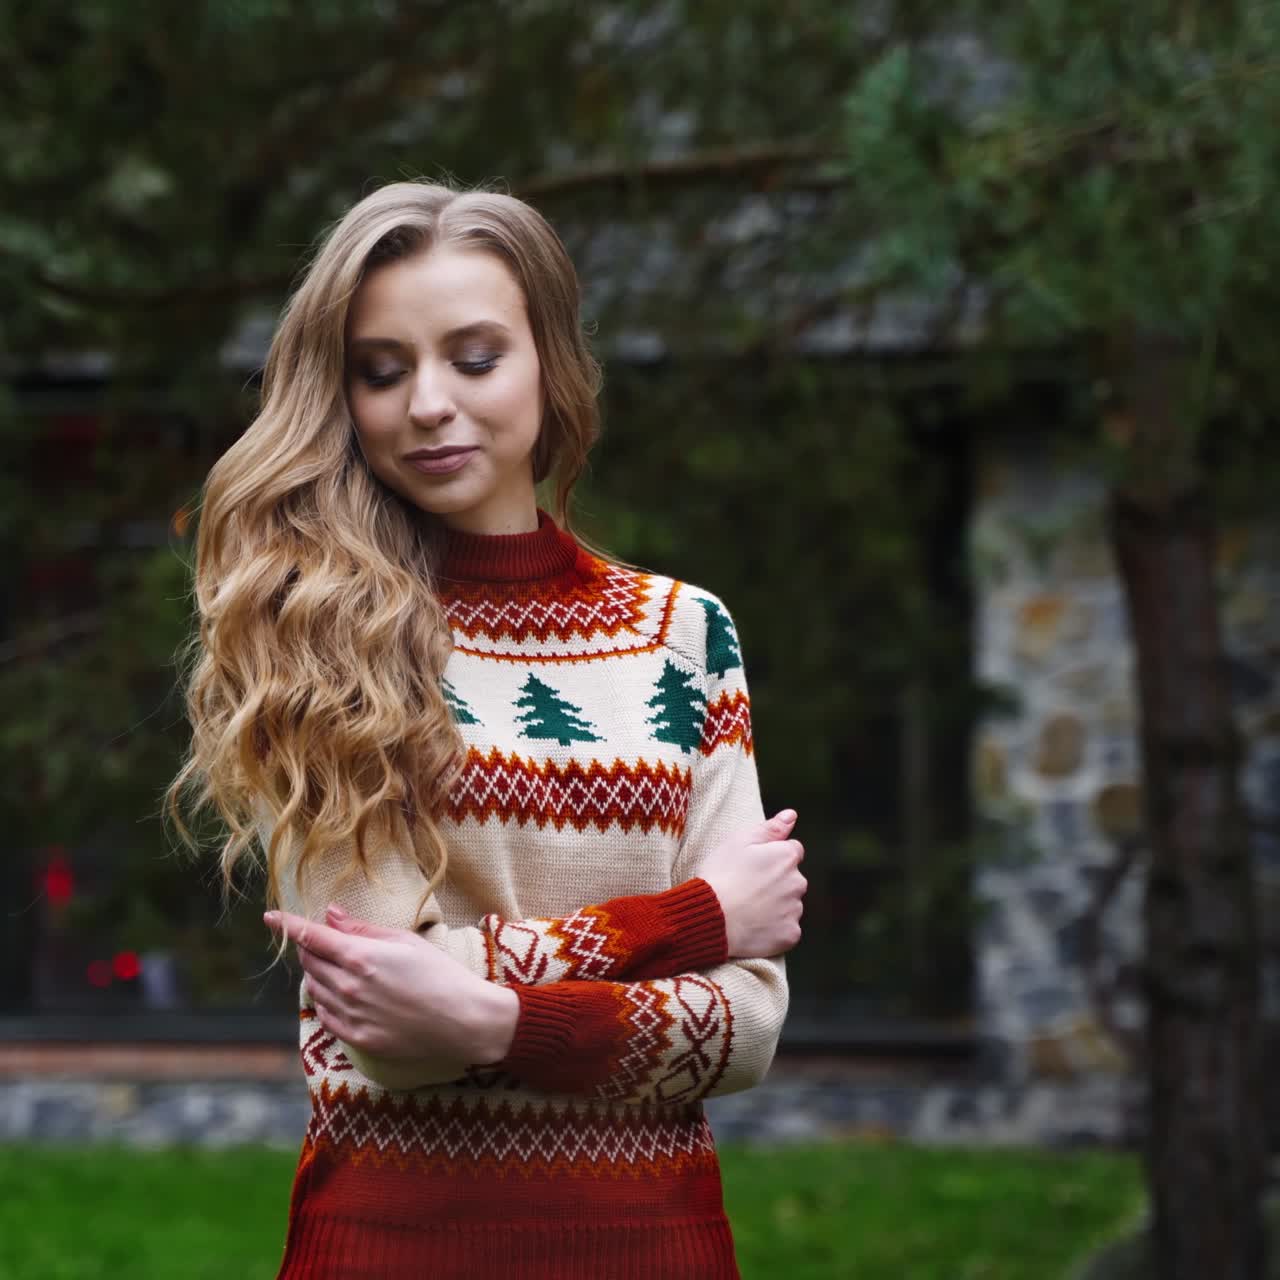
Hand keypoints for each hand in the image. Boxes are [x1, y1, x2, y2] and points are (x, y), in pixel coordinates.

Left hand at [263, 906, 517, 1064]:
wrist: (462, 1021)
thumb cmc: (439, 973)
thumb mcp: (404, 941)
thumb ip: (362, 930)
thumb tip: (331, 915)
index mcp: (360, 957)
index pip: (310, 937)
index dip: (287, 925)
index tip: (270, 917)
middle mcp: (348, 986)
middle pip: (309, 961)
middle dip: (310, 947)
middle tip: (326, 941)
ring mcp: (350, 1015)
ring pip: (315, 988)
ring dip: (319, 973)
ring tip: (343, 968)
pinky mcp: (357, 1039)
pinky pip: (326, 1015)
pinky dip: (326, 1000)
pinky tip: (344, 994)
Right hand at [699, 809, 806, 957]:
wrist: (710, 918)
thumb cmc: (721, 875)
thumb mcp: (739, 842)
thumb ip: (770, 828)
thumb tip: (792, 815)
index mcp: (786, 857)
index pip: (792, 851)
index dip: (772, 857)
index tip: (753, 866)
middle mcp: (798, 882)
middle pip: (792, 879)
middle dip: (776, 882)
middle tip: (747, 888)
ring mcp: (795, 910)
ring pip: (789, 904)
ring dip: (775, 905)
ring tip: (747, 908)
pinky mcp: (790, 935)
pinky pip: (787, 929)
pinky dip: (774, 928)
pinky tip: (754, 925)